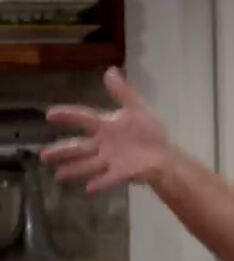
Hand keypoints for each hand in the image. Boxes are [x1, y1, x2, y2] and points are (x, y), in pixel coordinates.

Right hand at [40, 67, 170, 192]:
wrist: (164, 154)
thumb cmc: (149, 132)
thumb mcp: (138, 109)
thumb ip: (123, 93)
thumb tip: (110, 71)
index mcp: (106, 126)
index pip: (83, 118)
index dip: (68, 115)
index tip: (49, 114)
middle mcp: (103, 145)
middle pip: (79, 147)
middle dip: (62, 151)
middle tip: (42, 155)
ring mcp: (110, 161)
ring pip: (88, 165)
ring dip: (74, 170)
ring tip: (58, 175)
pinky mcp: (121, 174)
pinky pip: (108, 179)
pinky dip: (99, 183)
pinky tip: (87, 188)